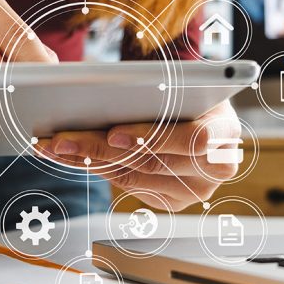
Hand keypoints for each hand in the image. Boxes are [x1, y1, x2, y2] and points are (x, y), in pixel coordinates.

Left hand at [39, 101, 240, 210]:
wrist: (198, 108)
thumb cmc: (187, 90)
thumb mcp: (181, 82)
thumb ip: (158, 90)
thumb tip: (105, 93)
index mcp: (226, 130)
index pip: (193, 140)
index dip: (152, 138)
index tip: (115, 134)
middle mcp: (218, 167)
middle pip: (152, 162)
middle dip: (101, 149)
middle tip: (64, 140)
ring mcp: (197, 189)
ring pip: (135, 177)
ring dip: (89, 160)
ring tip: (56, 147)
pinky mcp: (174, 201)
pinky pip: (130, 186)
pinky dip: (98, 169)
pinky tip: (73, 157)